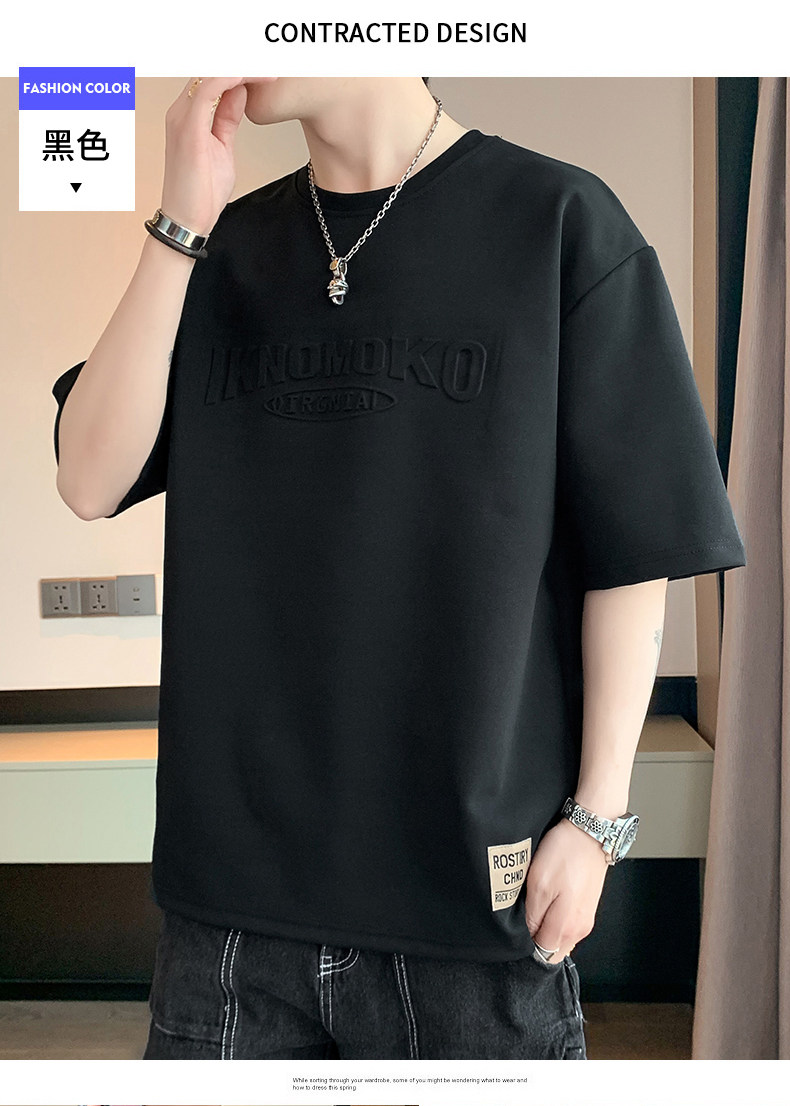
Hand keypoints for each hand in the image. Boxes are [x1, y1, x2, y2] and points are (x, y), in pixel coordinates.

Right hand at [160, 76, 277, 236]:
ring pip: (210, 73)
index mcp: (188, 116)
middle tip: (272, 64)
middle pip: (210, 70)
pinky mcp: (188, 129)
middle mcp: (180, 111)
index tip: (266, 70)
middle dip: (242, 64)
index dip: (239, 69)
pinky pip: (210, 89)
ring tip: (268, 68)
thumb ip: (227, 119)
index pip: (212, 78)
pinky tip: (253, 77)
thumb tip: (240, 95)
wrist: (187, 222)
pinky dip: (233, 78)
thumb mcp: (222, 148)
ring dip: (241, 67)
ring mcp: (182, 118)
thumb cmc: (201, 193)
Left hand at [524, 816, 608, 960]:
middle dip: (537, 940)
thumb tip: (528, 937)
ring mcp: (585, 919)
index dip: (525, 944)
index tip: (517, 927)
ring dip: (546, 928)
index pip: (541, 955)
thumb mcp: (538, 884)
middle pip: (552, 950)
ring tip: (537, 904)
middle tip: (525, 915)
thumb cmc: (564, 854)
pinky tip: (550, 899)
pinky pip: (567, 925)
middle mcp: (579, 930)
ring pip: (560, 938)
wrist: (590, 833)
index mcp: (566, 928)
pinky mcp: (587, 908)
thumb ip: (533, 917)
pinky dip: (556, 919)